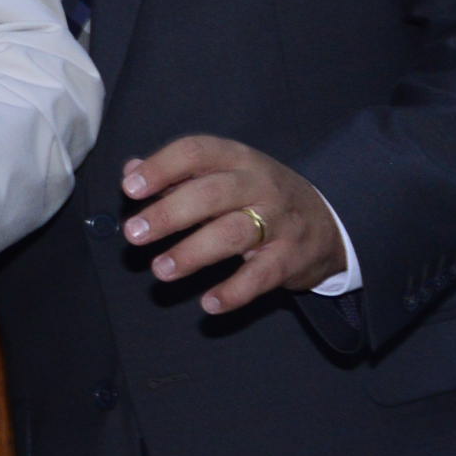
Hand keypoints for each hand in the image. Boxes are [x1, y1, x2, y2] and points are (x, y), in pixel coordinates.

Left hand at [121, 136, 345, 311]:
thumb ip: (176, 174)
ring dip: (193, 253)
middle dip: (169, 214)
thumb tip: (130, 170)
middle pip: (212, 193)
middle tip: (133, 235)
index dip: (161, 168)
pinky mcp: (292, 257)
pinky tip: (209, 304)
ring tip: (160, 270)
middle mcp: (259, 184)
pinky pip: (262, 275)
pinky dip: (236, 291)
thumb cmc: (256, 196)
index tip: (130, 189)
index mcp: (236, 159)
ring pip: (234, 233)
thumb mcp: (222, 175)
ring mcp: (279, 221)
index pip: (197, 152)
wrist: (326, 222)